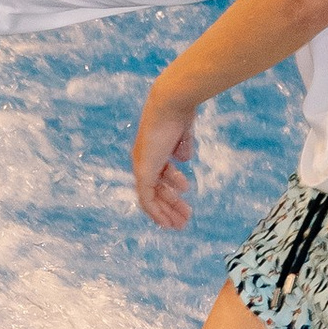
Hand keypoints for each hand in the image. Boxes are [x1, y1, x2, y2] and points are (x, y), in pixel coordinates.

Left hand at [132, 71, 197, 227]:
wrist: (171, 105)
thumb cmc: (179, 113)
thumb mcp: (183, 134)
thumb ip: (183, 146)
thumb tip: (184, 159)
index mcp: (152, 150)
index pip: (158, 176)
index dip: (171, 189)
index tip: (185, 196)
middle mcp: (143, 159)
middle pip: (156, 189)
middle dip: (171, 205)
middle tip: (185, 219)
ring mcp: (142, 166)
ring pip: (152, 198)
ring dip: (166, 212)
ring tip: (182, 224)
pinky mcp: (143, 172)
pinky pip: (146, 199)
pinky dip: (156, 213)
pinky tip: (165, 223)